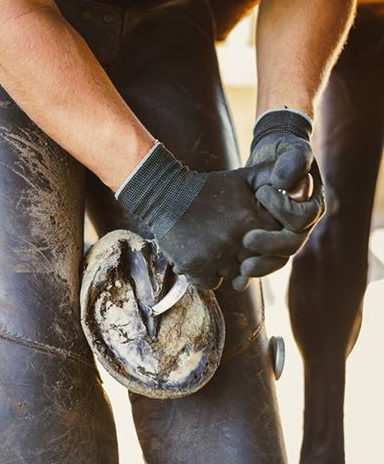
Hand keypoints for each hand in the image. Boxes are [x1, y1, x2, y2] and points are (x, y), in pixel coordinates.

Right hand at [116, 142, 279, 290]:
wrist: (165, 195)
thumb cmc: (206, 188)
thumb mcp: (242, 180)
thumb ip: (270, 187)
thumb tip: (297, 190)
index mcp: (251, 220)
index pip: (274, 245)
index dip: (264, 241)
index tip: (250, 234)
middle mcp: (237, 242)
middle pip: (255, 262)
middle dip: (246, 256)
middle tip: (230, 243)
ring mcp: (216, 257)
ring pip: (234, 276)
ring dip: (226, 266)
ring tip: (213, 247)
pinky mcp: (196, 268)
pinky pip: (213, 283)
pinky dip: (208, 275)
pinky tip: (201, 256)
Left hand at [232, 109, 324, 288]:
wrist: (272, 154)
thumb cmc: (284, 149)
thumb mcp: (291, 148)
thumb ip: (292, 162)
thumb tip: (283, 183)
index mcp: (312, 205)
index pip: (302, 219)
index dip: (282, 209)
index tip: (262, 191)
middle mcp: (302, 225)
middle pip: (291, 245)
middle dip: (269, 245)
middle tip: (246, 240)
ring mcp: (284, 234)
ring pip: (277, 259)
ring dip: (260, 266)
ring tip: (241, 269)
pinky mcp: (267, 239)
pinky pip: (262, 261)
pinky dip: (250, 272)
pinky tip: (235, 281)